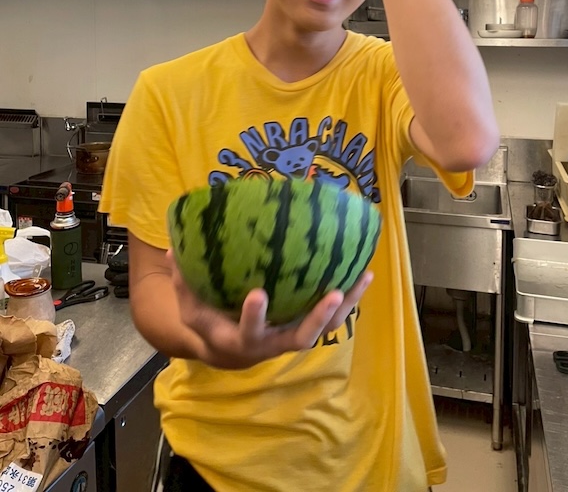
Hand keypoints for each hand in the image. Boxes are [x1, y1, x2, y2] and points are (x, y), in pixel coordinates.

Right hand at [167, 250, 373, 368]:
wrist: (229, 350)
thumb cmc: (209, 321)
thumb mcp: (191, 305)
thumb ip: (183, 280)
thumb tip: (173, 248)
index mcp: (241, 339)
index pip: (248, 333)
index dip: (254, 317)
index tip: (258, 293)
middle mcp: (272, 343)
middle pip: (299, 339)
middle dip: (316, 318)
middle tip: (332, 294)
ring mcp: (292, 335)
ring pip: (324, 328)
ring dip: (344, 306)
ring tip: (362, 276)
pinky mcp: (306, 326)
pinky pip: (332, 316)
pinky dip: (350, 297)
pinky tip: (363, 271)